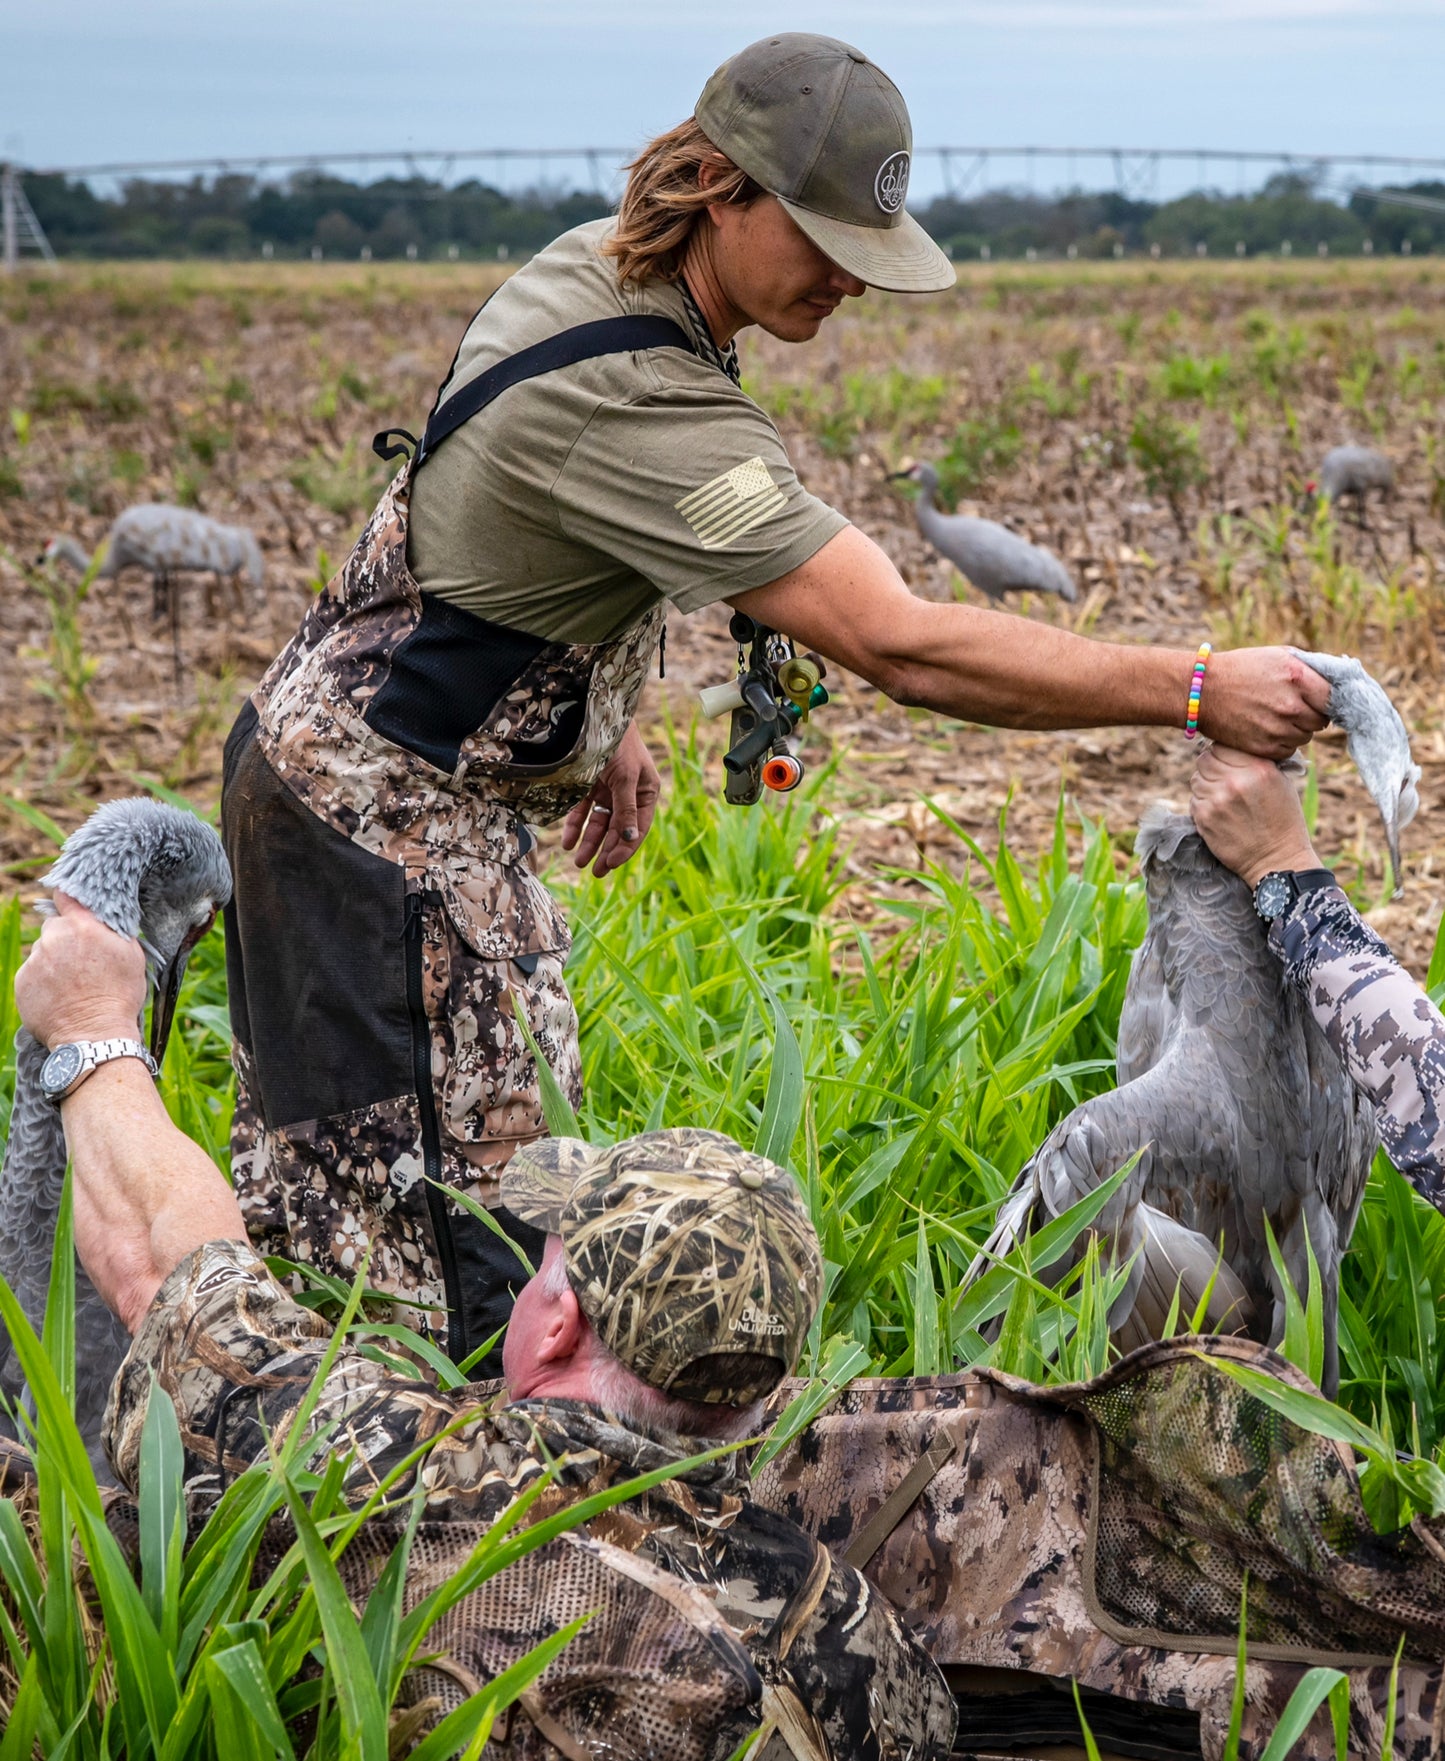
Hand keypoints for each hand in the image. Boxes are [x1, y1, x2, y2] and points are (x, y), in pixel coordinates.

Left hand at [15, 893, 146, 1048]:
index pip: (65, 896)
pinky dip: (42, 982)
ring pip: (41, 952)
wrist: (95, 1034)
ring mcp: (35, 960)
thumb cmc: (119, 996)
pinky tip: (59, 996)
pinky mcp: (22, 982)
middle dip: (64, 939)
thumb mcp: (131, 955)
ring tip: (71, 985)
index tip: (69, 906)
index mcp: (82, 926)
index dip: (68, 901)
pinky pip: (31, 974)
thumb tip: (102, 918)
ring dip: (53, 962)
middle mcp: (54, 937)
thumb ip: (112, 930)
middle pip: (53, 927)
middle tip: (81, 962)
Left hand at [559, 722, 660, 877]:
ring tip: (578, 861)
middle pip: (617, 829)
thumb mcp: (625, 778)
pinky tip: (567, 841)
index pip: (637, 828)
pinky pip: (582, 810)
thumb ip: (626, 809)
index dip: (625, 847)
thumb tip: (630, 838)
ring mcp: (608, 789)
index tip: (610, 863)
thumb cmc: (618, 744)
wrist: (597, 714)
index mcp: (646, 792)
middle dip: (606, 850)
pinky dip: (575, 825)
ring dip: (589, 842)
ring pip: (599, 822)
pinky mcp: (588, 784)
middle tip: (595, 872)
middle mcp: (628, 793)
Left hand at [1190, 746, 1322, 887]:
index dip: (1223, 752)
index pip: (1223, 745)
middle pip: (1204, 759)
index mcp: (1258, 768)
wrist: (1277, 859)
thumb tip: (1232, 746)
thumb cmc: (1283, 820)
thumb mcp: (1280, 782)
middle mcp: (1235, 781)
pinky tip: (1220, 813)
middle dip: (1212, 767)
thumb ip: (1255, 762)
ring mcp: (1217, 800)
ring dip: (1206, 785)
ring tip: (1223, 798)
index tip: (1227, 760)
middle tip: (1222, 779)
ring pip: (1196, 779)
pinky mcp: (1204, 818)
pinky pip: (1194, 799)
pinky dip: (1203, 803)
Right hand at [1196, 648, 1331, 759]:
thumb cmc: (1240, 669)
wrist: (1200, 691)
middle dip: (1310, 715)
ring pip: (1306, 737)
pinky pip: (1289, 750)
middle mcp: (1291, 705)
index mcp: (1297, 678)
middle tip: (1291, 707)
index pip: (1334, 698)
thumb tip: (1336, 682)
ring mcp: (1278, 729)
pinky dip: (1281, 742)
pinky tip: (1265, 729)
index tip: (1318, 700)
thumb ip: (1309, 669)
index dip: (1327, 699)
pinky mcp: (1265, 748)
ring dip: (1295, 730)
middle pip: (1321, 721)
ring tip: (1273, 717)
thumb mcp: (1278, 656)